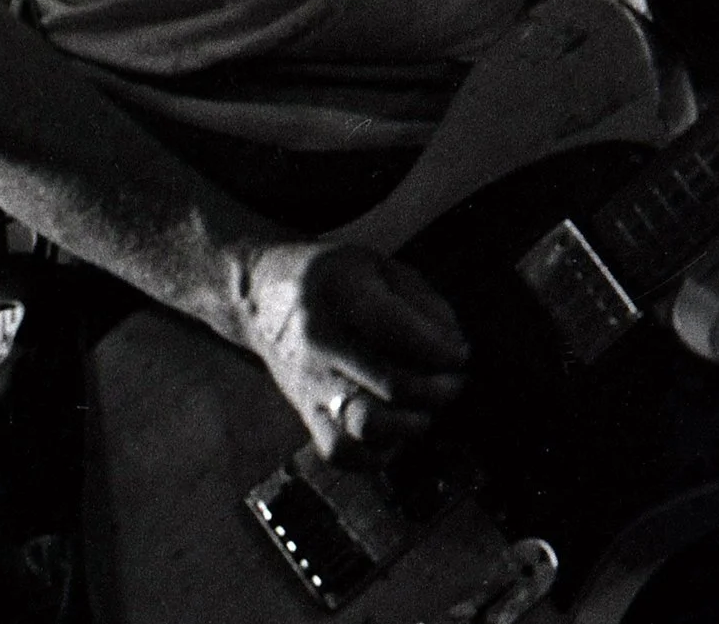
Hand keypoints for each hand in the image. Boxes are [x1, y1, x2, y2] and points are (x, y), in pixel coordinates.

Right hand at [233, 239, 468, 466]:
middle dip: (440, 390)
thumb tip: (454, 348)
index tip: (459, 354)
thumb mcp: (377, 264)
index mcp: (341, 294)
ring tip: (423, 411)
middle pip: (393, 384)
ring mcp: (310, 380)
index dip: (442, 349)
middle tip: (453, 382)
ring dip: (411, 426)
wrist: (258, 296)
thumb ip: (422, 301)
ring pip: (367, 426)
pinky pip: (340, 451)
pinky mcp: (303, 409)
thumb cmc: (329, 278)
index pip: (400, 331)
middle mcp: (322, 340)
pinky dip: (374, 454)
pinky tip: (391, 435)